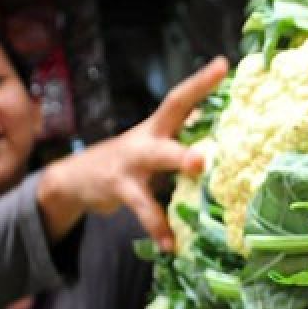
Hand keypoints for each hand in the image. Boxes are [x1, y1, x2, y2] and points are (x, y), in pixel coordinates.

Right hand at [38, 56, 228, 250]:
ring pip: (156, 161)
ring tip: (199, 167)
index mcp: (160, 125)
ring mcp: (131, 161)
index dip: (202, 81)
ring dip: (177, 163)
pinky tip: (172, 244)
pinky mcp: (119, 187)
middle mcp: (148, 136)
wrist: (77, 177)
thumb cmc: (133, 161)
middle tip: (223, 112)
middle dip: (200, 98)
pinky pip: (144, 208)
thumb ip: (185, 142)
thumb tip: (231, 140)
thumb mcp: (156, 145)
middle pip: (170, 116)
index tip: (224, 64)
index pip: (182, 97)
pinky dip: (159, 227)